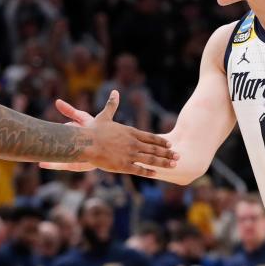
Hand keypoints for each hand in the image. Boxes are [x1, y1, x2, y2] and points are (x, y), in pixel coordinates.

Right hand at [41, 91, 178, 176]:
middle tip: (178, 156)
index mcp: (130, 132)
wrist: (86, 143)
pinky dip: (149, 172)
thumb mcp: (104, 116)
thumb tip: (114, 91)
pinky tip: (157, 173)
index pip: (150, 137)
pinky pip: (139, 170)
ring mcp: (129, 155)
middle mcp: (133, 143)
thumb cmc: (93, 130)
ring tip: (173, 165)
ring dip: (163, 162)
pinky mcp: (123, 166)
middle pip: (154, 149)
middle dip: (167, 153)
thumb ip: (112, 105)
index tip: (170, 144)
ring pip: (150, 159)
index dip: (161, 141)